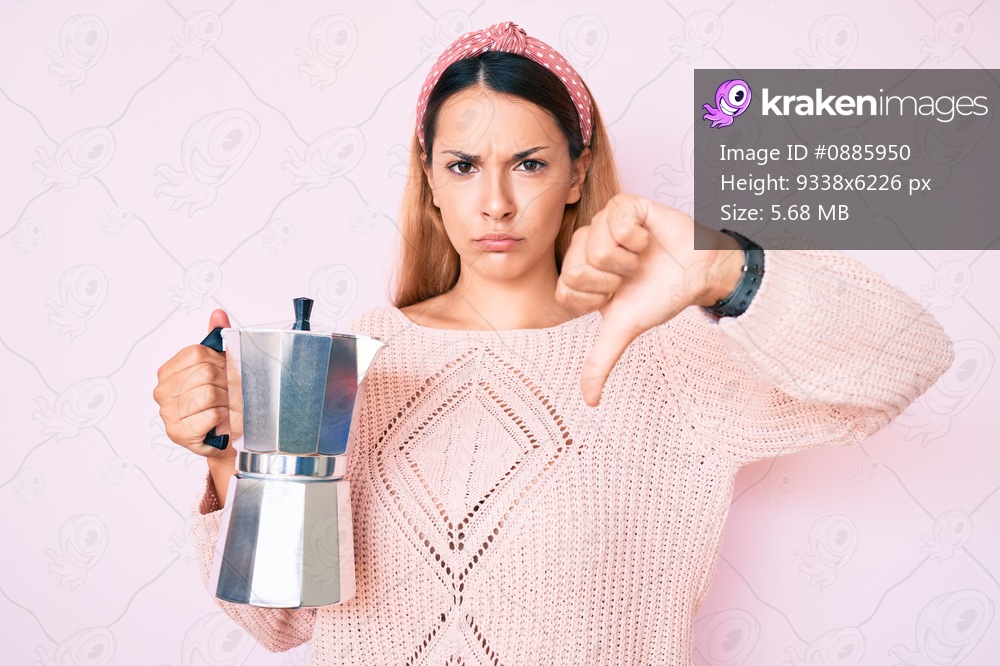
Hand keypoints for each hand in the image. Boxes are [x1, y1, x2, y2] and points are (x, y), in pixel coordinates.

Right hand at [153, 309, 236, 459]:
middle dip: (226, 384)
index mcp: (168, 371)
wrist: (223, 435)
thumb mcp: (217, 366)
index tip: (224, 373)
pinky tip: (221, 421)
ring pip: (210, 394)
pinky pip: (212, 415)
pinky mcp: (179, 433)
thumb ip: (216, 339)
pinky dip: (224, 418)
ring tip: (226, 407)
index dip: (219, 363)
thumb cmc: (218, 400)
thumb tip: (217, 314)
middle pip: (206, 373)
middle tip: (229, 394)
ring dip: (227, 402)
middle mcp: (162, 391)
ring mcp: (168, 413)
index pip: (197, 354)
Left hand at [555, 194, 743, 405]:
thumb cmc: (661, 294)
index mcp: (579, 271)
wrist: (699, 272)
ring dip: (628, 260)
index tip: (616, 294)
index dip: (595, 298)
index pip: (565, 289)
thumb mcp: (625, 329)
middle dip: (611, 281)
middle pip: (576, 268)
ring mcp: (604, 221)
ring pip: (596, 246)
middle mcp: (586, 244)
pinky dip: (638, 237)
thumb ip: (601, 361)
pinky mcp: (625, 204)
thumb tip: (589, 400)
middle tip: (630, 276)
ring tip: (641, 258)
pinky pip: (616, 221)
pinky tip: (647, 239)